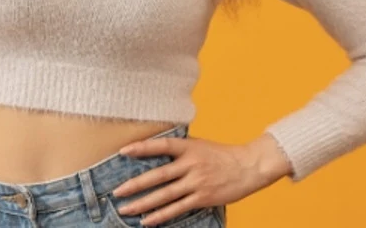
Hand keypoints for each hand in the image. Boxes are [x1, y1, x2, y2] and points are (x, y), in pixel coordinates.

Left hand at [111, 133, 291, 226]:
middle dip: (135, 185)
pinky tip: (146, 221)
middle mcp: (191, 164)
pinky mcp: (203, 198)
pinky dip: (160, 216)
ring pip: (165, 195)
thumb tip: (153, 150)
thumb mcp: (198, 145)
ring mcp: (197, 182)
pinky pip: (177, 209)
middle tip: (117, 192)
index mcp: (188, 147)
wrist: (248, 167)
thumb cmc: (220, 155)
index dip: (142, 148)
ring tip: (125, 209)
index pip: (161, 145)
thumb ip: (178, 149)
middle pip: (158, 176)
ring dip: (143, 204)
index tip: (123, 152)